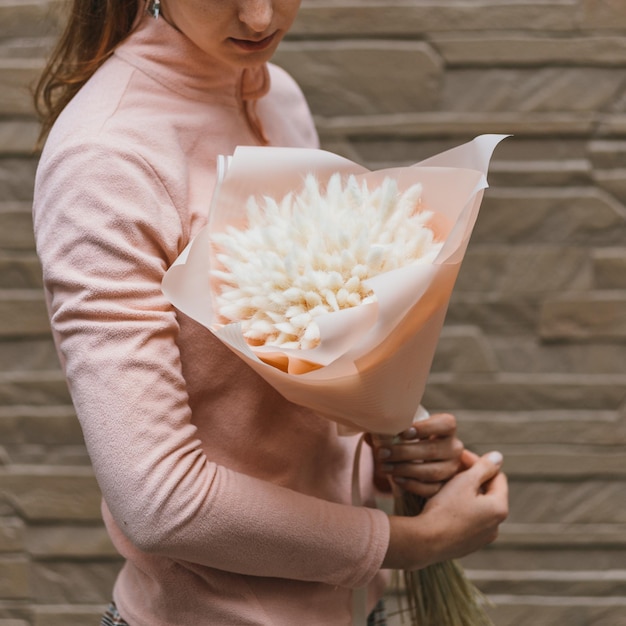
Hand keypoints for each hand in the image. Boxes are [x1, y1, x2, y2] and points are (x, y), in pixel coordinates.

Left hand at [369, 413, 463, 496]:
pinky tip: (396, 478)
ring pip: (432, 472)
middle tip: (383, 453)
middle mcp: (454, 447)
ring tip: (385, 466)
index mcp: (447, 427)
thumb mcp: (403, 428)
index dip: (425, 428)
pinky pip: (431, 489)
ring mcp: (452, 468)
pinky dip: (412, 485)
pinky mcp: (446, 485)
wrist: (418, 456)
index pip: (446, 424)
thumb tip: (371, 435)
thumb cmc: (409, 437)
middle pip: (432, 450)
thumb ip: (389, 428)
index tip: (403, 432)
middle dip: (404, 452)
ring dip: (405, 469)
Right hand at [383, 451, 508, 569]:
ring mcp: (482, 538)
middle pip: (488, 492)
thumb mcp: (464, 481)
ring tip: (446, 484)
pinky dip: (460, 509)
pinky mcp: (468, 545)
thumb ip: (483, 467)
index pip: (497, 476)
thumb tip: (498, 456)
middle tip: (451, 468)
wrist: (426, 541)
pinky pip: (468, 521)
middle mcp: (496, 526)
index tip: (459, 457)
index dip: (479, 462)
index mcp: (499, 508)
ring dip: (466, 493)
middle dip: (471, 477)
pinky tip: (444, 503)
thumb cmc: (445, 509)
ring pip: (477, 507)